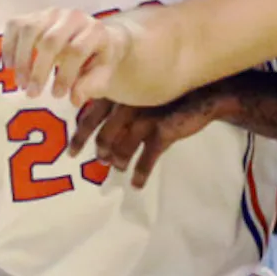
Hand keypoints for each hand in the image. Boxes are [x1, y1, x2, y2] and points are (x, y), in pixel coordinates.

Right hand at [3, 8, 130, 105]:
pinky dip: (9, 46)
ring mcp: (51, 13)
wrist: (90, 37)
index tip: (57, 96)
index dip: (65, 75)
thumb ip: (91, 86)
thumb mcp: (101, 74)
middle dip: (39, 70)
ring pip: (29, 30)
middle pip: (50, 40)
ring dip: (22, 60)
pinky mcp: (33, 15)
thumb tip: (75, 99)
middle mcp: (73, 16)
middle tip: (32, 94)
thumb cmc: (95, 59)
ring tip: (21, 83)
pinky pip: (14, 26)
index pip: (77, 50)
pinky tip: (11, 67)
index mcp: (94, 30)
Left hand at [68, 93, 221, 188]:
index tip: (72, 152)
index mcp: (120, 93)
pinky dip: (140, 173)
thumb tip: (103, 123)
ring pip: (123, 148)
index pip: (91, 116)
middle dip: (100, 151)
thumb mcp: (142, 91)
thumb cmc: (171, 93)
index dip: (80, 135)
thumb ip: (123, 102)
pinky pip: (146, 159)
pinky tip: (137, 184)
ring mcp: (145, 118)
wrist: (204, 95)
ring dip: (119, 161)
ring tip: (118, 168)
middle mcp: (128, 105)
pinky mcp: (162, 132)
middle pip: (104, 134)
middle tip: (98, 162)